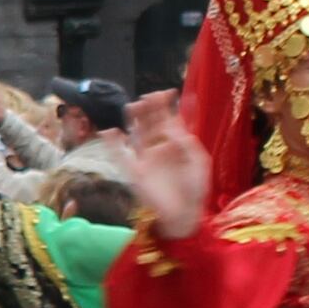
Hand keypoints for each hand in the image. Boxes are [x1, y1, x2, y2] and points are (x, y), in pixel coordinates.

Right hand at [120, 89, 213, 244]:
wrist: (184, 215)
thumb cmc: (195, 189)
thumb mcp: (199, 162)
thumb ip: (186, 143)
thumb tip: (172, 125)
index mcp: (176, 144)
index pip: (168, 119)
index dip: (166, 106)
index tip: (166, 92)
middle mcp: (159, 148)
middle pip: (151, 122)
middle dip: (149, 109)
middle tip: (148, 97)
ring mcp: (145, 159)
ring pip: (136, 134)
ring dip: (134, 120)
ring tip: (133, 106)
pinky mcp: (134, 172)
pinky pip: (120, 156)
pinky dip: (113, 144)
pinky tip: (110, 131)